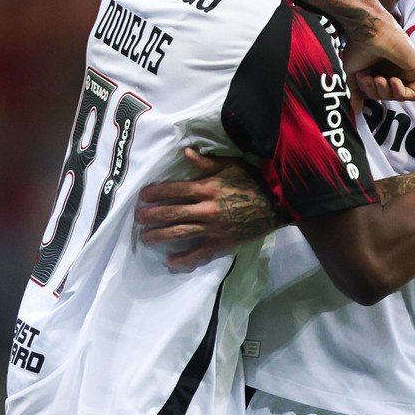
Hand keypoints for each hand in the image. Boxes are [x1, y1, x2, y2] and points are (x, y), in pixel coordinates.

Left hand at [136, 149, 278, 268]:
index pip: (173, 191)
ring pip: (179, 233)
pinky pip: (199, 254)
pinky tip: (170, 262)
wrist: (276, 203)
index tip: (142, 196)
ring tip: (145, 236)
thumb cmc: (253, 180)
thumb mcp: (231, 165)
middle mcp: (205, 209)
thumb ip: (207, 161)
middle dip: (150, 215)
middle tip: (137, 217)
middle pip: (171, 213)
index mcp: (206, 188)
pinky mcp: (221, 242)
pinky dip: (183, 259)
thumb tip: (185, 152)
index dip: (155, 193)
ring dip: (159, 235)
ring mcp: (212, 228)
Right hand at [342, 7, 414, 111]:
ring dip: (385, 92)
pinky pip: (414, 95)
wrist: (370, 31)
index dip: (369, 91)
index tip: (361, 77)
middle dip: (376, 91)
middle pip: (388, 97)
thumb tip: (356, 110)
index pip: (378, 93)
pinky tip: (393, 80)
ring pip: (399, 97)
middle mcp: (395, 71)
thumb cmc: (360, 46)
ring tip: (379, 78)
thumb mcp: (354, 73)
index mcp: (382, 71)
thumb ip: (357, 91)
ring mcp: (407, 71)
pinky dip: (401, 92)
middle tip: (370, 78)